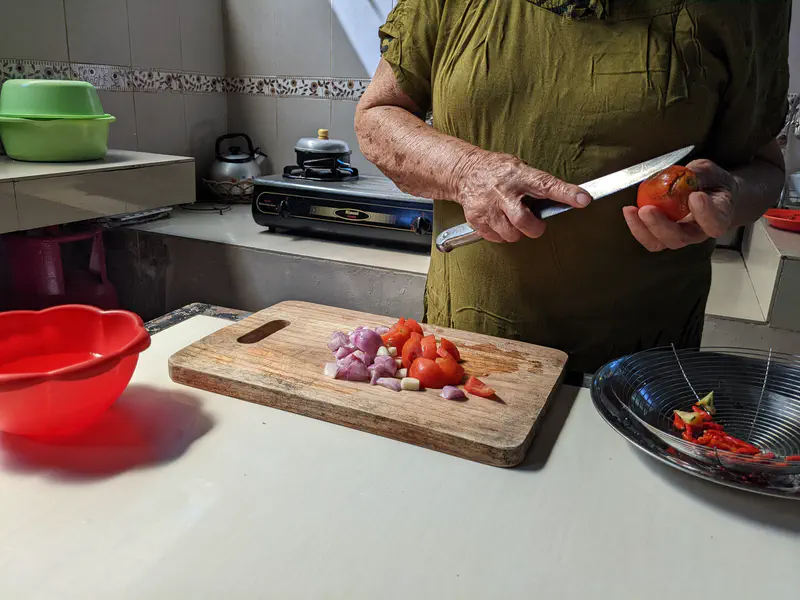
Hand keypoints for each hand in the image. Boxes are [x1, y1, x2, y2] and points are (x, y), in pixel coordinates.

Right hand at [453, 151, 591, 242]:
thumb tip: (561, 199)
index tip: (583, 200)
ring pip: (510, 234)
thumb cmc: (497, 171)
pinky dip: (502, 235)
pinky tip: (500, 222)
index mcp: (519, 176)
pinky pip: (496, 238)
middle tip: (535, 225)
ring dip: (517, 233)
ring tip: (513, 221)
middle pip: (523, 221)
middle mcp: (503, 191)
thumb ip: (536, 183)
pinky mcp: (477, 218)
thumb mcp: (519, 167)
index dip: (567, 194)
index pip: (547, 185)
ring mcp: (487, 206)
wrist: (465, 172)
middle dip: (534, 229)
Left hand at [623, 159, 737, 251]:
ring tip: (633, 211)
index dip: (705, 213)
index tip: (695, 196)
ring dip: (644, 229)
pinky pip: (649, 238)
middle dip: (661, 226)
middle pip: (680, 238)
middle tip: (648, 209)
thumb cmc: (711, 183)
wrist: (710, 193)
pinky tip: (630, 212)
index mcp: (718, 217)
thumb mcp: (709, 172)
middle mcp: (698, 232)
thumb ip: (699, 174)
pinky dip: (637, 227)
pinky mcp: (662, 235)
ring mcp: (679, 236)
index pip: (715, 223)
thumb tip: (685, 174)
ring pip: (661, 242)